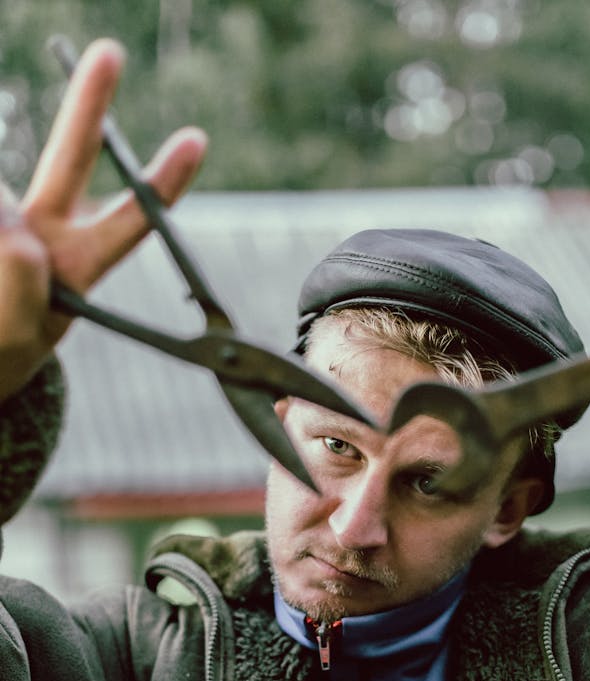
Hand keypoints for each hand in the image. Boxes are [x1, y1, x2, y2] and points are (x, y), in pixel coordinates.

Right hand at [0, 38, 205, 399]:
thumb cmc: (3, 344)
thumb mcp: (18, 338)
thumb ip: (21, 296)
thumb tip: (17, 233)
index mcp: (79, 263)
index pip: (129, 224)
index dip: (161, 185)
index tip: (197, 139)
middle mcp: (46, 228)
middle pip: (70, 158)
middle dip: (88, 104)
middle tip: (111, 53)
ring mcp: (8, 212)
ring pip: (1, 204)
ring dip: (1, 246)